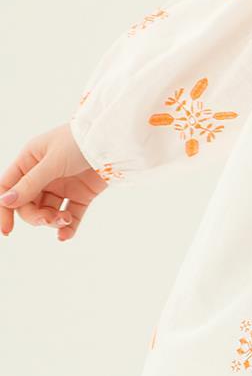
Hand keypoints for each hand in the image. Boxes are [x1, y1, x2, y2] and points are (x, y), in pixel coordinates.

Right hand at [0, 123, 109, 242]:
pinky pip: (70, 215)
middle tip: (47, 219)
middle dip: (35, 216)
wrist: (116, 140)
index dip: (4, 209)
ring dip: (52, 221)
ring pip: (48, 212)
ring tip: (63, 220)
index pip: (8, 188)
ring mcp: (62, 185)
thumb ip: (30, 183)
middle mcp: (43, 174)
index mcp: (30, 160)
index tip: (7, 230)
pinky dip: (67, 227)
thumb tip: (5, 201)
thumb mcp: (52, 161)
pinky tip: (65, 236)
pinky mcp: (81, 194)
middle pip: (28, 204)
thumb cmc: (80, 141)